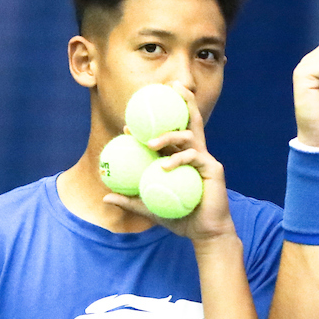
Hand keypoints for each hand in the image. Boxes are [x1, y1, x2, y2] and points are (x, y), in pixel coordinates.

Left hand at [103, 83, 235, 244]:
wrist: (204, 232)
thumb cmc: (180, 218)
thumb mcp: (150, 208)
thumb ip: (131, 201)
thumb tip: (105, 197)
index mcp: (181, 157)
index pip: (167, 134)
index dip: (149, 125)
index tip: (126, 128)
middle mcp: (195, 153)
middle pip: (189, 120)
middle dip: (183, 100)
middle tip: (169, 86)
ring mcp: (205, 158)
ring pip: (188, 136)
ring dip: (168, 135)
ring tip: (150, 143)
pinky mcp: (213, 168)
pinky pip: (193, 157)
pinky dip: (177, 159)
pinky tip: (164, 166)